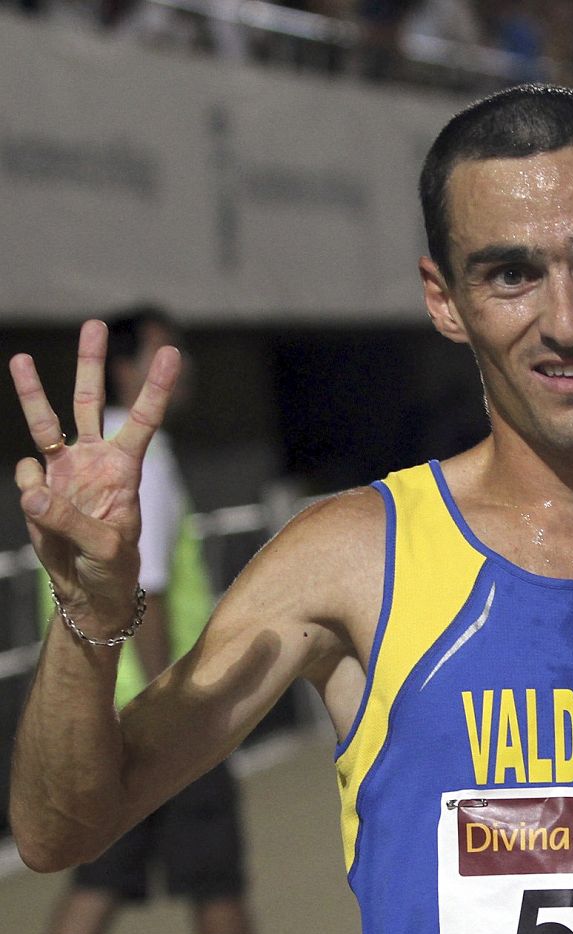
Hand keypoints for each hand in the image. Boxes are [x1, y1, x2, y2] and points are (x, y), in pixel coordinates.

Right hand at [10, 319, 179, 634]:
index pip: (143, 421)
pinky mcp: (40, 487)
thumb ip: (69, 520)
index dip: (155, 388)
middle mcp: (95, 461)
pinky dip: (31, 490)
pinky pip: (28, 474)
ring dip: (33, 391)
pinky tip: (44, 513)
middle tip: (96, 324)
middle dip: (93, 364)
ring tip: (22, 358)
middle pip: (91, 402)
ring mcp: (65, 471)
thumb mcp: (103, 548)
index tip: (170, 354)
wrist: (88, 590)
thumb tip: (32, 491)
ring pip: (47, 421)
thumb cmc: (113, 569)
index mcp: (125, 470)